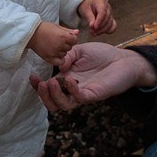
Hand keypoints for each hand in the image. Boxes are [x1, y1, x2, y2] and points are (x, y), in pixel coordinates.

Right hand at [27, 21, 80, 63]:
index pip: (74, 40)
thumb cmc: (44, 28)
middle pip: (69, 47)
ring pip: (64, 54)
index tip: (66, 37)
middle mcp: (60, 45)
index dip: (71, 38)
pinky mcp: (49, 58)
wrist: (31, 34)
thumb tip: (78, 32)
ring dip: (61, 51)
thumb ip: (68, 30)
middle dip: (66, 44)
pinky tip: (56, 54)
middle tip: (58, 40)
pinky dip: (60, 59)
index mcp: (63, 36)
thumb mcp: (57, 26)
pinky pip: (60, 62)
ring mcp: (54, 53)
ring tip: (54, 46)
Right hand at [30, 43, 155, 111]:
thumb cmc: (102, 55)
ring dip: (55, 95)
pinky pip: (80, 98)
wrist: (123, 59)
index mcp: (67, 79)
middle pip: (53, 103)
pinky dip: (72, 89)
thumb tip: (58, 65)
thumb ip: (67, 56)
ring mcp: (83, 93)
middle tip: (41, 84)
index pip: (48, 88)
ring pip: (64, 105)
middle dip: (43, 95)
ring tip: (52, 83)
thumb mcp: (80, 51)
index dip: (38, 86)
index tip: (32, 77)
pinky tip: (70, 79)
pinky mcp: (94, 94)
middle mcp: (73, 89)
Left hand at [77, 0, 116, 36]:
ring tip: (93, 33)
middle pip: (107, 19)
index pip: (103, 13)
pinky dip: (107, 31)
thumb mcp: (85, 10)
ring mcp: (110, 14)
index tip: (94, 27)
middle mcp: (108, 8)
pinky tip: (100, 32)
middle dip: (99, 27)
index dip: (99, 21)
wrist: (90, 4)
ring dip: (102, 30)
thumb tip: (92, 26)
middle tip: (91, 31)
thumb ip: (89, 17)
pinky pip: (113, 26)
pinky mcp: (111, 20)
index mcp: (101, 3)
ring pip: (110, 24)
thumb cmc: (87, 6)